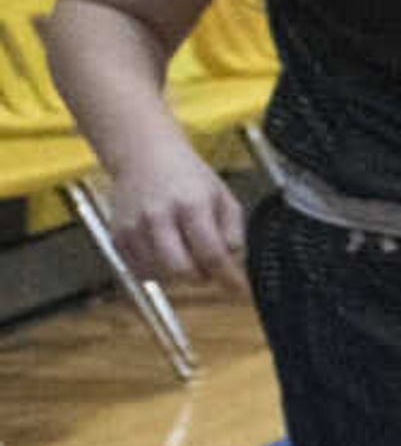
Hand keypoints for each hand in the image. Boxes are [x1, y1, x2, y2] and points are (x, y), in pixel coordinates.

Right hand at [109, 142, 246, 291]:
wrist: (143, 155)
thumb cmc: (186, 176)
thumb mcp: (222, 195)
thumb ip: (233, 230)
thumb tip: (235, 260)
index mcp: (191, 205)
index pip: (211, 254)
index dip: (228, 277)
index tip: (239, 290)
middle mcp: (159, 217)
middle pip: (182, 270)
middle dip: (201, 278)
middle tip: (209, 269)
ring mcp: (134, 228)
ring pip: (160, 275)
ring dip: (179, 275)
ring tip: (187, 254)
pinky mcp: (117, 236)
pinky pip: (140, 271)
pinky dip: (158, 271)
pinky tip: (166, 252)